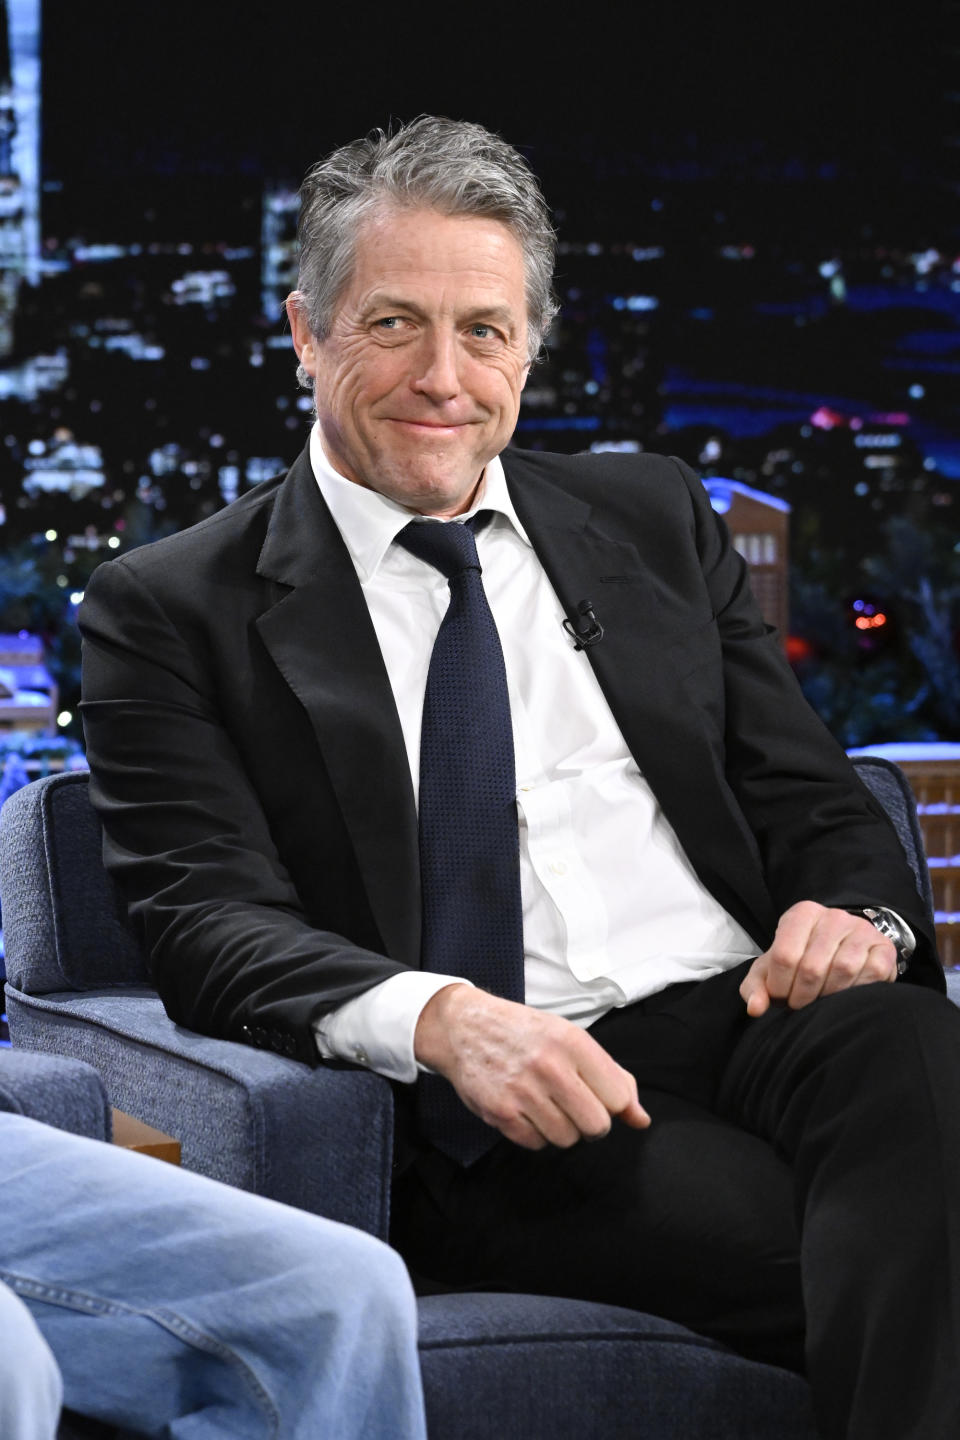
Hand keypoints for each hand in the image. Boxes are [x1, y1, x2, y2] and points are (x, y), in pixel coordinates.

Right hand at [414, 984, 649, 1150]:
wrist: (466, 1026)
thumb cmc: (526, 1033)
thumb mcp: (572, 1039)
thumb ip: (612, 1077)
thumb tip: (641, 1119)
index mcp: (573, 1042)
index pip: (617, 1098)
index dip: (612, 1104)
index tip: (597, 1096)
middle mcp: (549, 1066)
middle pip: (596, 1126)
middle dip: (590, 1124)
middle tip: (575, 1107)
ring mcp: (522, 1090)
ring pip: (567, 1139)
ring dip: (562, 1129)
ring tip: (547, 1106)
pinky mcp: (500, 1112)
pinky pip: (536, 1144)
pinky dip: (536, 1134)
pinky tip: (527, 1111)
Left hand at [739, 900, 897, 1017]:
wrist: (842, 950)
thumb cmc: (800, 962)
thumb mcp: (772, 969)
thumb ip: (756, 987)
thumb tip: (755, 1008)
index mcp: (802, 914)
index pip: (784, 955)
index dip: (779, 986)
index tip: (781, 999)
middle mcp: (833, 916)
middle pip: (813, 966)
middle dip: (802, 996)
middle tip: (800, 1006)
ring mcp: (862, 929)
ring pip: (843, 969)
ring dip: (829, 996)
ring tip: (821, 1003)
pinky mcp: (884, 946)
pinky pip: (872, 972)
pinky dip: (857, 991)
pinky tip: (846, 996)